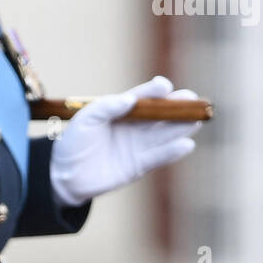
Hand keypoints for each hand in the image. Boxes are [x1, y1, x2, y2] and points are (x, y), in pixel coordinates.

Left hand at [49, 75, 200, 207]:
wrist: (64, 175)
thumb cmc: (73, 142)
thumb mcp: (85, 120)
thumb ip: (106, 107)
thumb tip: (130, 99)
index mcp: (121, 110)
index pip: (142, 97)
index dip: (154, 91)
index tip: (165, 87)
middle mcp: (134, 126)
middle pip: (160, 114)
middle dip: (177, 107)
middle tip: (193, 100)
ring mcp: (138, 145)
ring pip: (165, 134)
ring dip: (181, 127)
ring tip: (197, 120)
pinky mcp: (139, 165)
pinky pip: (158, 156)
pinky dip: (173, 151)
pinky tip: (187, 144)